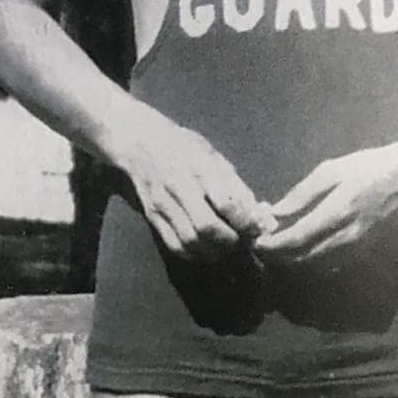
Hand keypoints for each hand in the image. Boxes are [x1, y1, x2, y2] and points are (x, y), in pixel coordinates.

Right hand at [116, 108, 271, 257]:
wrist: (139, 143)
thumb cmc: (183, 147)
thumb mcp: (213, 156)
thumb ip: (235, 185)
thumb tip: (258, 214)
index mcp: (199, 167)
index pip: (225, 203)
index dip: (245, 222)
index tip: (256, 228)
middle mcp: (179, 187)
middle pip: (207, 227)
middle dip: (231, 240)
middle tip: (243, 241)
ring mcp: (163, 205)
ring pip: (191, 241)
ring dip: (214, 250)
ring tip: (226, 246)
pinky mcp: (152, 218)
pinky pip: (175, 246)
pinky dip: (195, 254)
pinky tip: (205, 248)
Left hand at [255, 137, 397, 263]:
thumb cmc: (370, 167)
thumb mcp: (333, 170)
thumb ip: (302, 194)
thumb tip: (275, 213)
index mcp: (337, 212)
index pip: (296, 239)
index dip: (273, 245)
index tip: (255, 242)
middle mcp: (347, 237)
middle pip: (303, 259)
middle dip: (278, 257)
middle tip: (260, 248)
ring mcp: (358, 248)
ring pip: (316, 267)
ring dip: (292, 263)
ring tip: (274, 251)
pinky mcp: (363, 252)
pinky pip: (330, 265)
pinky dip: (310, 263)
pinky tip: (298, 252)